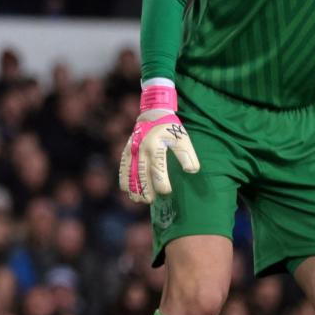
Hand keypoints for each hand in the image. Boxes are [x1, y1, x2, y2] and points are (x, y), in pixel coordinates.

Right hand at [119, 82, 200, 203]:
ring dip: (133, 187)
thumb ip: (187, 155)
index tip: (167, 192)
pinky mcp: (126, 151)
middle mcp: (141, 149)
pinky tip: (126, 189)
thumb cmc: (170, 128)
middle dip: (145, 189)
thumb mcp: (182, 138)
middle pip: (141, 174)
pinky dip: (123, 179)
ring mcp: (132, 150)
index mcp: (155, 146)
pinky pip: (123, 167)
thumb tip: (192, 171)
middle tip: (150, 201)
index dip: (161, 182)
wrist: (152, 113)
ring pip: (130, 172)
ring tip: (138, 200)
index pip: (157, 169)